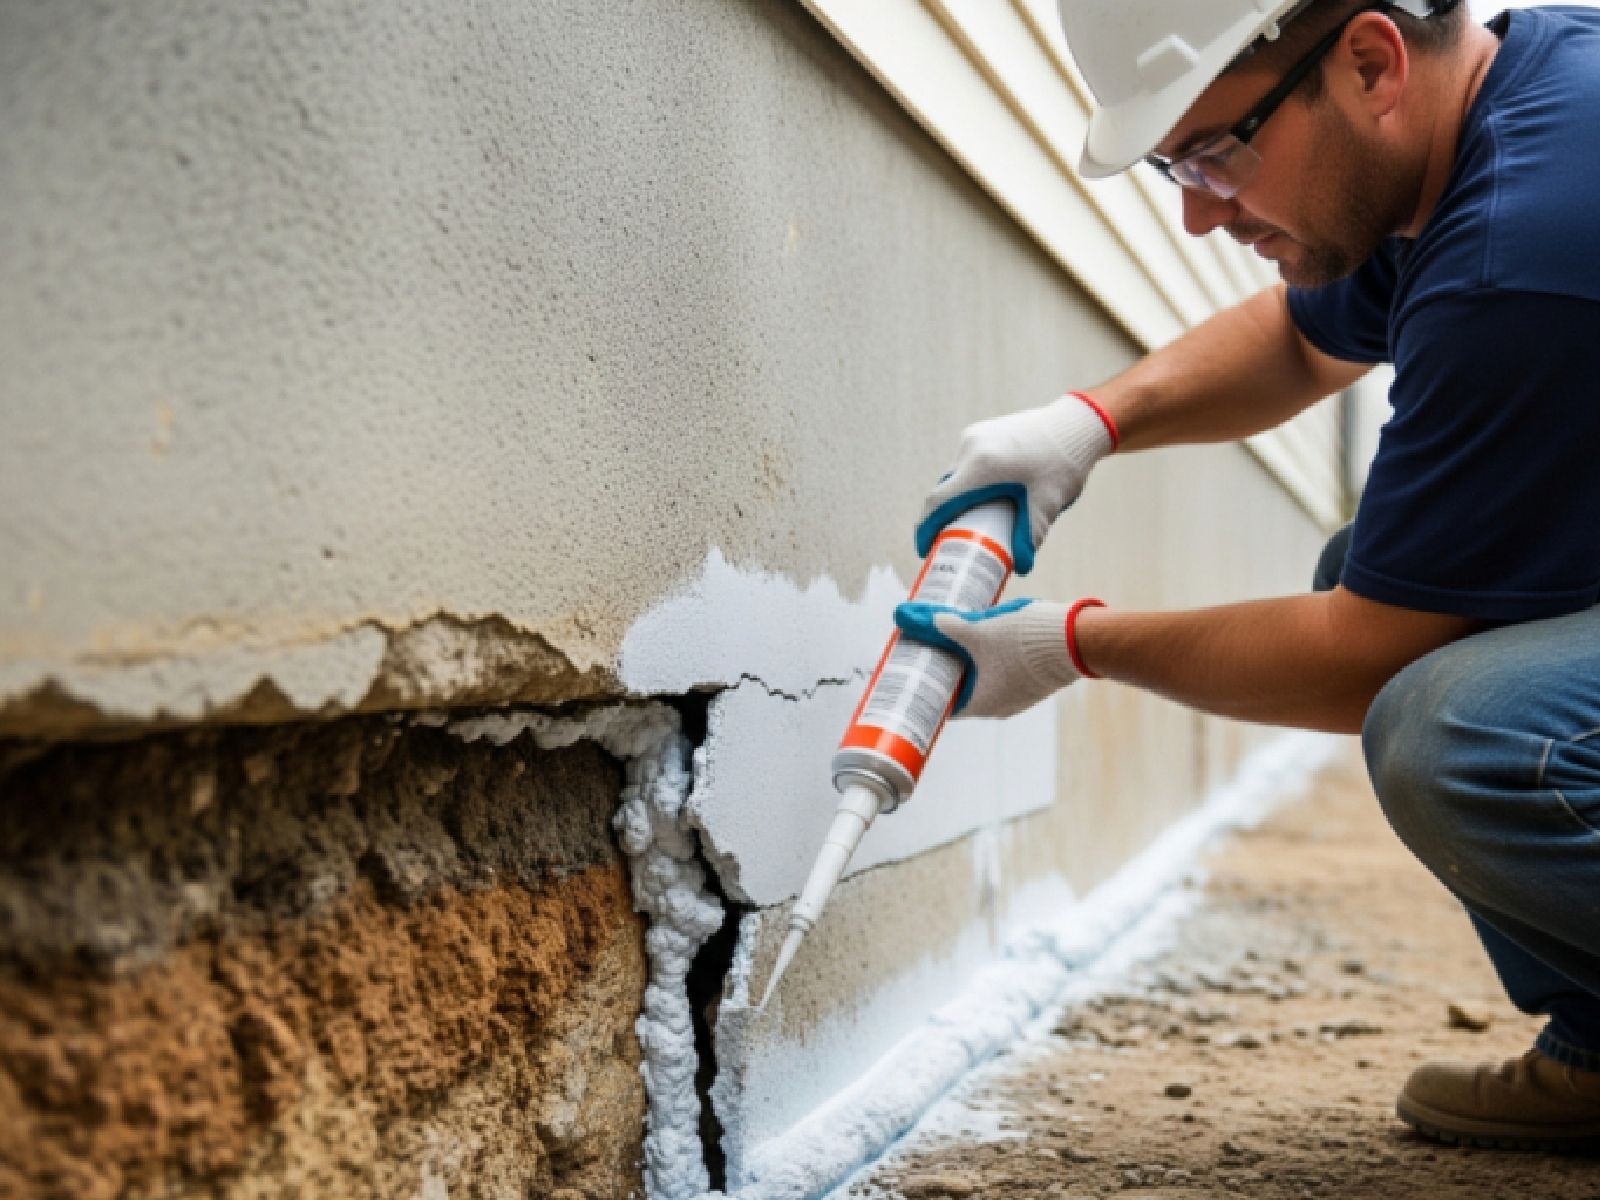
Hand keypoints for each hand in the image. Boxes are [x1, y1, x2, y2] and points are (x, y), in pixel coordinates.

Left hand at [893, 598, 1102, 718]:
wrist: (1076, 639)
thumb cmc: (1024, 641)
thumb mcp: (979, 630)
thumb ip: (949, 626)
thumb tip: (918, 617)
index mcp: (983, 703)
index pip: (945, 704)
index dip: (929, 688)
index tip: (916, 671)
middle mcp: (1000, 706)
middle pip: (963, 690)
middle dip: (948, 670)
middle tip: (931, 649)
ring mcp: (1019, 696)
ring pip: (985, 680)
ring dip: (971, 663)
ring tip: (954, 640)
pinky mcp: (1034, 682)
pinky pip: (1004, 674)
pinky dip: (991, 660)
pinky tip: (985, 639)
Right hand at [915, 393, 1116, 574]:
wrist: (1076, 424)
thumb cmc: (1062, 464)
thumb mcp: (1046, 505)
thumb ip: (1030, 537)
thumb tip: (1019, 567)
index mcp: (981, 467)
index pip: (939, 502)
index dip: (926, 529)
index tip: (925, 549)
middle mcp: (971, 448)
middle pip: (945, 490)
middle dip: (943, 519)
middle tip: (949, 543)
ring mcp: (974, 437)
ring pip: (956, 477)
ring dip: (957, 500)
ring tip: (970, 524)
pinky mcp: (982, 433)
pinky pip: (966, 464)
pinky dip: (968, 484)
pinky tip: (984, 499)